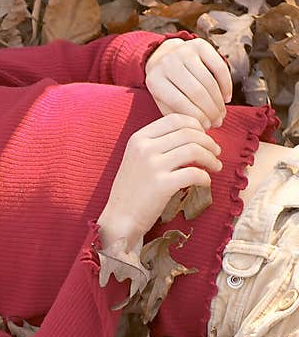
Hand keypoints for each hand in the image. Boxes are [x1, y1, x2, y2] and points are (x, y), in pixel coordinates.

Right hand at [98, 113, 222, 246]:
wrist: (120, 217)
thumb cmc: (132, 188)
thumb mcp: (137, 158)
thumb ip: (158, 143)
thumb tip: (194, 134)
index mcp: (138, 138)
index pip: (176, 119)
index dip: (196, 125)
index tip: (204, 136)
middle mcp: (144, 148)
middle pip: (189, 133)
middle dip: (209, 142)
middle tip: (216, 152)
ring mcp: (153, 166)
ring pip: (195, 150)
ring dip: (211, 158)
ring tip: (215, 166)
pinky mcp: (162, 185)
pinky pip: (195, 173)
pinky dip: (206, 177)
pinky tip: (205, 182)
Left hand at [144, 37, 232, 129]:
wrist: (164, 56)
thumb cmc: (166, 85)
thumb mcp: (162, 100)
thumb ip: (176, 113)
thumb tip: (197, 129)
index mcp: (154, 81)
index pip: (179, 103)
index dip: (196, 117)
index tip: (205, 128)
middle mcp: (168, 63)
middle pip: (196, 92)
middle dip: (210, 111)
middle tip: (217, 123)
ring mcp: (184, 52)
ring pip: (209, 81)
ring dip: (218, 102)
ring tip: (221, 114)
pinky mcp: (200, 45)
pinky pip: (219, 67)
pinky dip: (226, 85)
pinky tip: (226, 98)